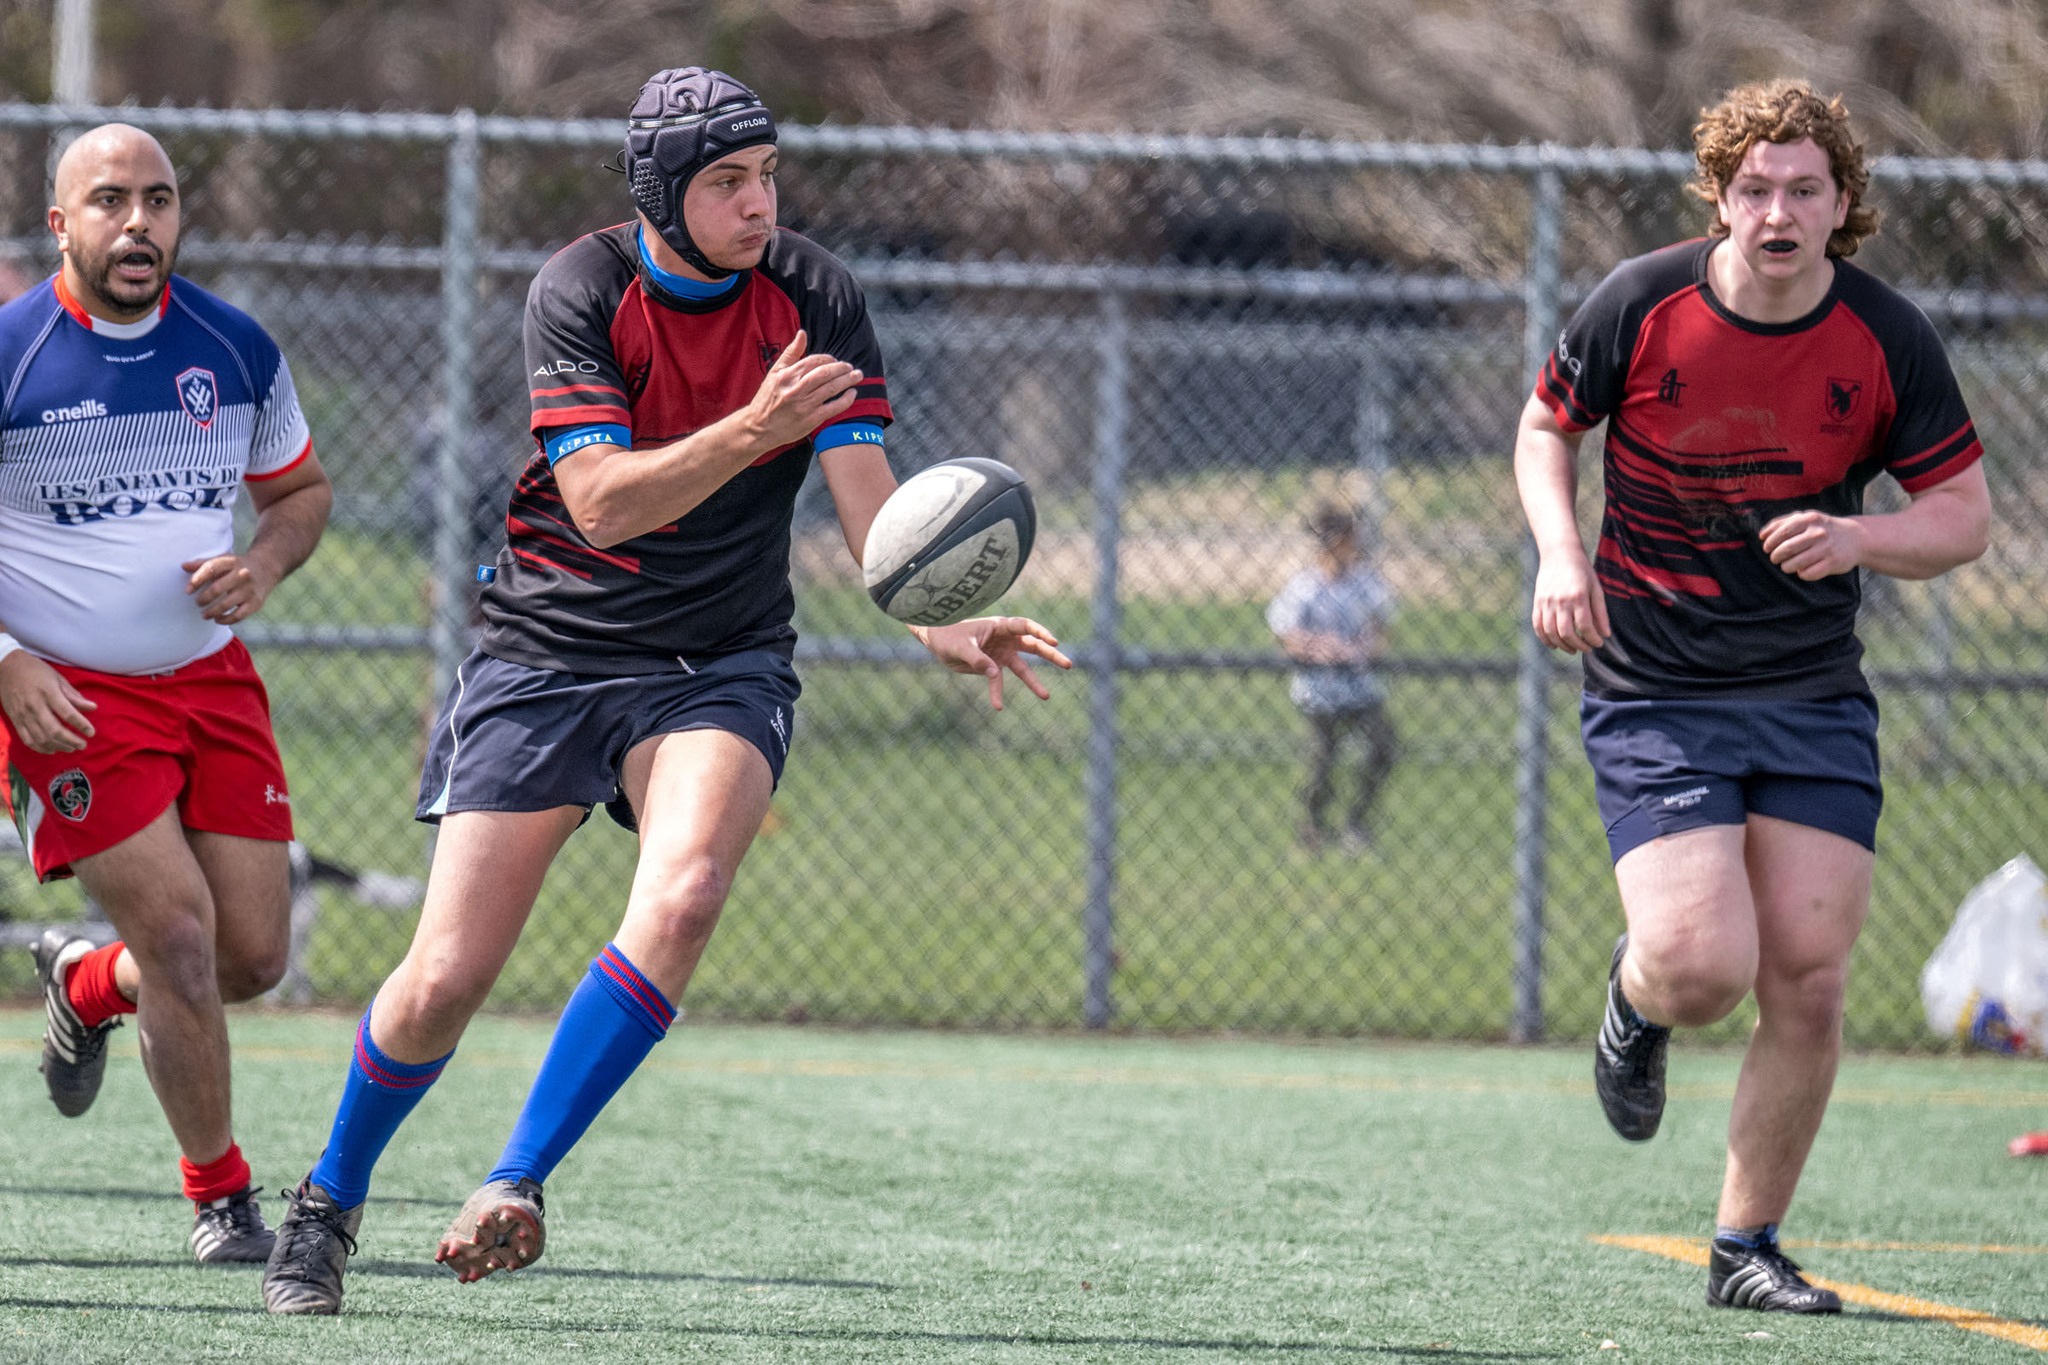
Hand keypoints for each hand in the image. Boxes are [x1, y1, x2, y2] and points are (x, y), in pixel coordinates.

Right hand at [0, 650, 95, 752]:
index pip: (67, 713)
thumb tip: (93, 708)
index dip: (81, 725)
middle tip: (83, 745)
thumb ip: (74, 695)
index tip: (91, 732)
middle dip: (71, 740)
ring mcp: (23, 715)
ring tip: (71, 748)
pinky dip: (40, 748)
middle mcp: (35, 706)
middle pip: (54, 730)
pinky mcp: (15, 720)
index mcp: (48, 693)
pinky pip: (27, 739)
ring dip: (58, 746)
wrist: (6, 667)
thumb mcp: (57, 678)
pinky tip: (52, 749)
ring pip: (41, 738)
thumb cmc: (35, 670)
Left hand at [182, 553, 276, 623]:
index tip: (188, 590)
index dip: (197, 580)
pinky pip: (238, 615)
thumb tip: (183, 566)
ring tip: (204, 615)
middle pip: (217, 588)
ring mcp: (250, 589)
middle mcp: (242, 574)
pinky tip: (218, 619)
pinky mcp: (256, 602)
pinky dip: (226, 620)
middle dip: (204, 599)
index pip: (211, 569)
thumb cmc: (237, 565)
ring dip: (212, 612)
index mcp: (231, 562)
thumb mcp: (223, 559)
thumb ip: (203, 563)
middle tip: (198, 603)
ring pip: (226, 604)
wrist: (266, 568)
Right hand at [743, 331, 862, 451]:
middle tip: (850, 367)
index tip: (835, 361)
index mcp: (786, 376)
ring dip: (847, 381)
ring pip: (831, 389)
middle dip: (842, 368)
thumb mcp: (775, 373)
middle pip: (825, 374)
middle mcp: (795, 389)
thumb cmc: (767, 399)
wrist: (759, 428)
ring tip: (857, 376)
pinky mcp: (810, 420)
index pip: (813, 361)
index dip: (828, 359)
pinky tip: (852, 394)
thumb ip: (791, 353)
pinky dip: (846, 400)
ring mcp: (804, 405)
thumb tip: (802, 333)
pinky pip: (833, 408)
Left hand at [911, 615, 1072, 709]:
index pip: (1025, 627)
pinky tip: (998, 707)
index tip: (1054, 642)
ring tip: (1046, 696)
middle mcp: (1005, 639)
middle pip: (1033, 646)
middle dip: (1051, 655)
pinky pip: (999, 681)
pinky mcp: (991, 666)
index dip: (1041, 633)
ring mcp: (1000, 653)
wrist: (935, 640)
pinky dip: (998, 693)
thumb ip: (978, 659)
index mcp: (999, 626)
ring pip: (1023, 667)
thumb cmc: (947, 635)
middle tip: (1069, 665)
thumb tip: (995, 674)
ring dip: (1033, 682)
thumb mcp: (961, 647)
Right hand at [1530, 552, 1609, 653]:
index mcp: (1578, 597)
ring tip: (1572, 649)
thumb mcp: (1595, 588)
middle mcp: (1560, 601)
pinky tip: (1555, 644)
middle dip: (1579, 645)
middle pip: (1567, 633)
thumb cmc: (1581, 571)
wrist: (1559, 554)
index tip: (1599, 643)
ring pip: (1551, 633)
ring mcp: (1546, 603)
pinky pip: (1538, 626)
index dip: (1593, 639)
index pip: (1585, 626)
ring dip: (1562, 645)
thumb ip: (1600, 612)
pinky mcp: (1537, 603)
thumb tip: (1605, 634)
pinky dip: (1545, 639)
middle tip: (1587, 649)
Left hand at [1760, 510, 1862, 580]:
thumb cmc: (1823, 527)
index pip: (1782, 532)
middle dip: (1775, 557)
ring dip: (1786, 567)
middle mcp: (1818, 533)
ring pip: (1794, 564)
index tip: (1767, 548)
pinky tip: (1803, 569)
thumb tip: (1762, 535)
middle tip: (1775, 558)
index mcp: (1809, 519)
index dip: (1770, 542)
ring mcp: (1826, 548)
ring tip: (1787, 565)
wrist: (1856, 537)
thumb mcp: (1806, 518)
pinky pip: (1807, 574)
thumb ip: (1783, 522)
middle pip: (1785, 550)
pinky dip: (1801, 573)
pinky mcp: (1833, 563)